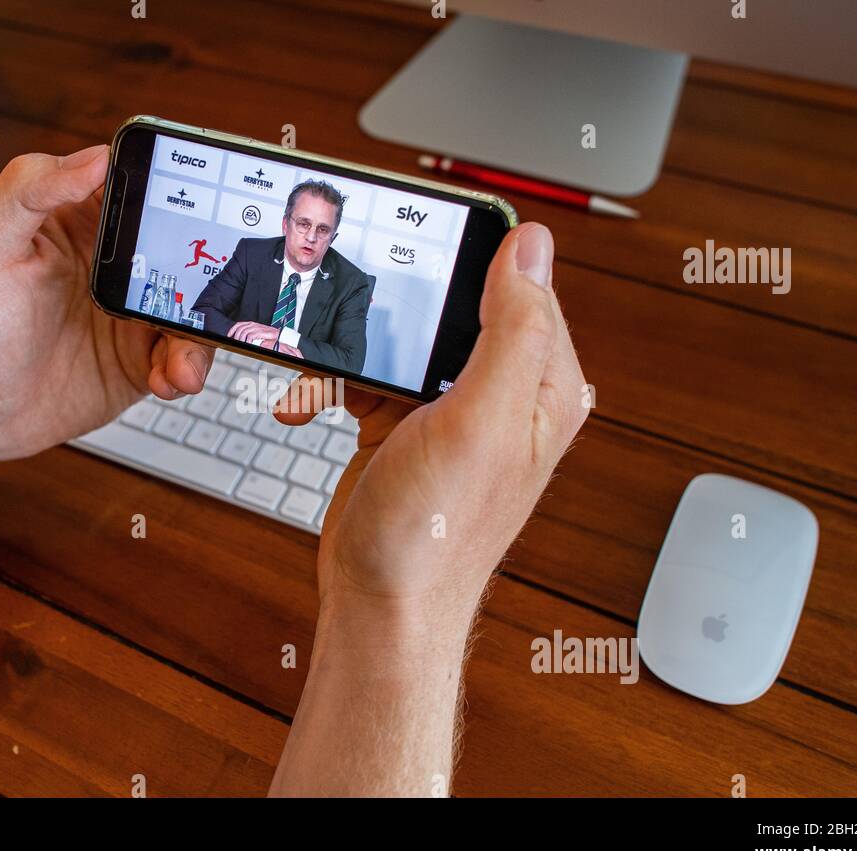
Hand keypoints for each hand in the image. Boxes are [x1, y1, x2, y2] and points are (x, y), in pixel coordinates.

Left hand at [0, 146, 212, 470]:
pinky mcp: (143, 358)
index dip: (174, 187)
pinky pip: (185, 354)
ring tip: (180, 359)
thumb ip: (27, 190)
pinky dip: (188, 366)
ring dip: (200, 329)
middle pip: (183, 247)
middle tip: (208, 291)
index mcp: (78, 219)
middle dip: (206, 268)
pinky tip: (167, 378)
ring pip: (194, 304)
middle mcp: (113, 262)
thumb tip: (94, 158)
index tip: (204, 198)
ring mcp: (132, 311)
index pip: (138, 185)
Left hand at [229, 321, 279, 346]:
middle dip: (236, 336)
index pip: (238, 324)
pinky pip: (250, 336)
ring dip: (241, 339)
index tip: (229, 335)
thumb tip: (241, 338)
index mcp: (251, 324)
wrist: (278, 335)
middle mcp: (252, 324)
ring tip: (242, 344)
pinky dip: (247, 340)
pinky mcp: (259, 332)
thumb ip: (249, 334)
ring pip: (243, 332)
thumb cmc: (268, 335)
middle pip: (239, 328)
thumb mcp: (256, 333)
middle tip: (236, 342)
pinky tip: (248, 343)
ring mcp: (256, 328)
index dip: (232, 330)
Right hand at [275, 223, 586, 641]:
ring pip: (406, 341)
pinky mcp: (407, 428)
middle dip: (400, 308)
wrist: (380, 603)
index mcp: (542, 386)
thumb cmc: (435, 533)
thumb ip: (513, 331)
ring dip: (359, 348)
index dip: (472, 257)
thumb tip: (531, 246)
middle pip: (455, 307)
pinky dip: (337, 382)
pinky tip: (314, 401)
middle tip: (355, 309)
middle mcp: (505, 396)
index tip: (419, 241)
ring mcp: (453, 413)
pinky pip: (373, 378)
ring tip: (325, 367)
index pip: (523, 286)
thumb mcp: (481, 420)